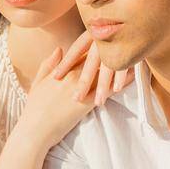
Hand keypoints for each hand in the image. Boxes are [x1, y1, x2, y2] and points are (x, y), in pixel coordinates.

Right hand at [14, 32, 135, 150]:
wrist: (35, 130)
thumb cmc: (34, 108)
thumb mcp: (38, 82)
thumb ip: (48, 64)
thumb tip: (59, 49)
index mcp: (62, 70)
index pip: (81, 51)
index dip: (94, 45)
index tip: (106, 38)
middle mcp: (72, 75)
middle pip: (94, 57)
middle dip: (109, 48)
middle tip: (126, 39)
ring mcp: (80, 88)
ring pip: (103, 70)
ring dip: (119, 62)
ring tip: (134, 53)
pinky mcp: (86, 103)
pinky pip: (107, 89)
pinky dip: (120, 82)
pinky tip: (132, 76)